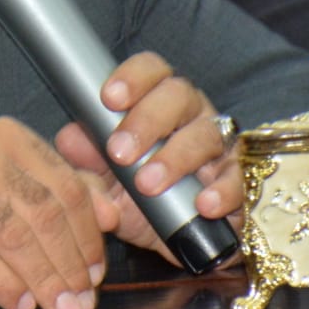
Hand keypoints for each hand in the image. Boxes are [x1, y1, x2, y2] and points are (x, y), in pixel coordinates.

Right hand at [0, 116, 111, 308]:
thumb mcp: (13, 193)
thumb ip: (63, 194)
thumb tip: (111, 213)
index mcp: (7, 138)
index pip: (65, 186)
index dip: (88, 235)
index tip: (96, 271)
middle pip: (44, 213)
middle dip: (69, 264)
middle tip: (81, 299)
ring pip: (14, 236)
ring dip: (44, 280)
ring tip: (58, 308)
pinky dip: (5, 285)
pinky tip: (19, 303)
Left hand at [53, 50, 241, 264]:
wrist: (170, 239)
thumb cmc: (132, 194)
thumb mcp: (102, 179)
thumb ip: (85, 159)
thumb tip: (69, 139)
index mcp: (155, 99)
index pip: (150, 69)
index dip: (132, 77)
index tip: (109, 99)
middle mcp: (190, 113)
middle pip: (177, 95)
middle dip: (146, 121)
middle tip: (120, 152)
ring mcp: (218, 145)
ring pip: (206, 135)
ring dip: (175, 158)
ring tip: (148, 184)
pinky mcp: (238, 180)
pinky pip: (238, 178)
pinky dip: (222, 191)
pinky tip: (203, 204)